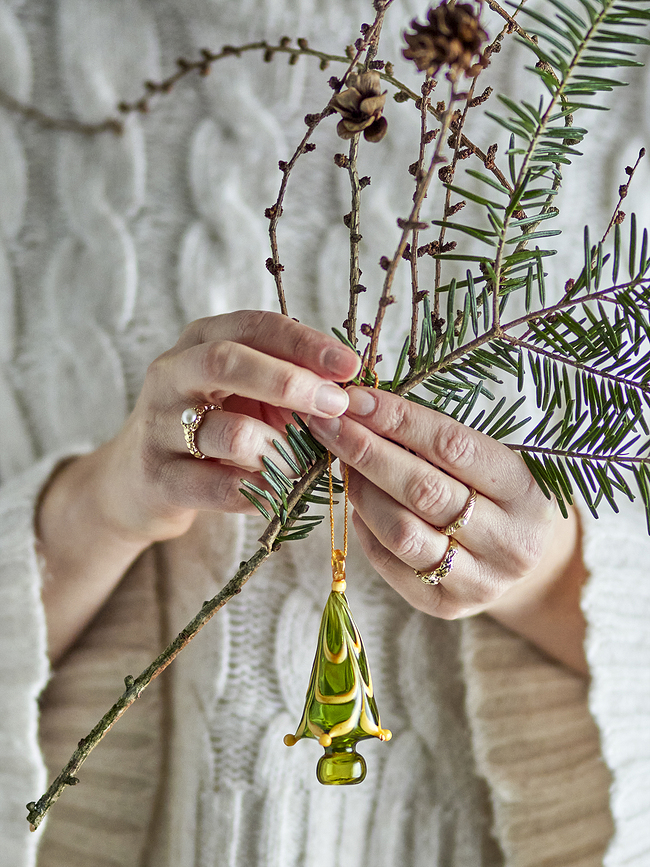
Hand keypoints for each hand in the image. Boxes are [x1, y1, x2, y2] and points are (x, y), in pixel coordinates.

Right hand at [37, 310, 359, 659]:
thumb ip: (290, 385)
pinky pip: (218, 485)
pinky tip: (277, 494)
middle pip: (229, 362)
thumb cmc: (210, 428)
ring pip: (228, 431)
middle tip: (336, 406)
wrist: (136, 481)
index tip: (350, 365)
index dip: (305, 343)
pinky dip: (260, 492)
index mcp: (201, 340)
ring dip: (280, 450)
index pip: (256, 326)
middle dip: (291, 382)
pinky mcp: (158, 476)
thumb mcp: (246, 395)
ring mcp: (159, 425)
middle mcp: (172, 373)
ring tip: (303, 464)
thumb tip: (354, 390)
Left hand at [309, 386, 587, 673]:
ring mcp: (479, 580)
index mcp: (526, 491)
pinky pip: (391, 564)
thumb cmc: (500, 496)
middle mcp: (509, 541)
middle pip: (423, 491)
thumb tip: (365, 409)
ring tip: (342, 463)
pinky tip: (358, 505)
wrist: (528, 564)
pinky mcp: (447, 606)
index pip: (453, 446)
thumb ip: (438, 441)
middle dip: (367, 452)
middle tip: (330, 425)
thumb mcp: (492, 462)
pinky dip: (366, 528)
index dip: (398, 419)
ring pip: (402, 532)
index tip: (356, 399)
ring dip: (361, 492)